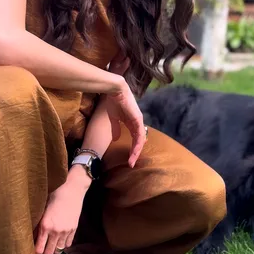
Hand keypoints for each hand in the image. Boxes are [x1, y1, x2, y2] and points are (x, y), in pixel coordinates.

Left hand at [34, 181, 83, 253]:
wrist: (71, 189)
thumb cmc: (54, 195)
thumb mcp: (42, 210)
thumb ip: (38, 225)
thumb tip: (31, 238)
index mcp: (45, 225)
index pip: (38, 249)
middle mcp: (56, 231)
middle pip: (49, 253)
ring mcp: (66, 231)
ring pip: (59, 250)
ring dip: (53, 251)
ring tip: (48, 249)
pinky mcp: (74, 229)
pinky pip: (68, 244)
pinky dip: (62, 246)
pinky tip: (58, 242)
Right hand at [106, 52, 145, 167]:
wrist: (114, 90)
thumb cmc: (113, 101)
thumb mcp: (113, 118)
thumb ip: (116, 128)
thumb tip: (115, 138)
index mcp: (131, 121)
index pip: (134, 137)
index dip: (132, 148)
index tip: (129, 158)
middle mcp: (137, 122)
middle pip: (139, 140)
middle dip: (135, 153)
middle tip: (131, 163)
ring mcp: (138, 120)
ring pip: (140, 139)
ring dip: (136, 151)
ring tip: (132, 161)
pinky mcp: (137, 119)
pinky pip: (139, 134)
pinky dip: (137, 144)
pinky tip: (134, 151)